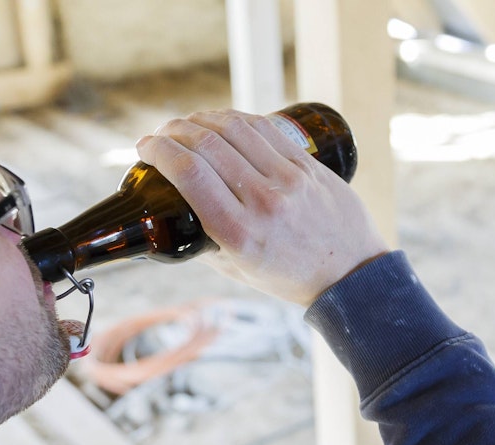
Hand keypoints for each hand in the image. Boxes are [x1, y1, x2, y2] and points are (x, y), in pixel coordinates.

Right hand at [136, 109, 388, 306]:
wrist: (350, 275)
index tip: (144, 147)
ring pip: (234, 129)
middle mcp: (263, 202)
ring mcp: (289, 179)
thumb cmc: (290, 277)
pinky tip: (219, 121)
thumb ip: (204, 243)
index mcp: (239, 234)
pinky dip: (234, 119)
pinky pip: (264, 129)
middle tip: (160, 135)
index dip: (158, 150)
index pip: (189, 173)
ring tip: (186, 125)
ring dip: (200, 119)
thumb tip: (173, 217)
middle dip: (173, 131)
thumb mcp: (237, 271)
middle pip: (206, 145)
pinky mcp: (307, 166)